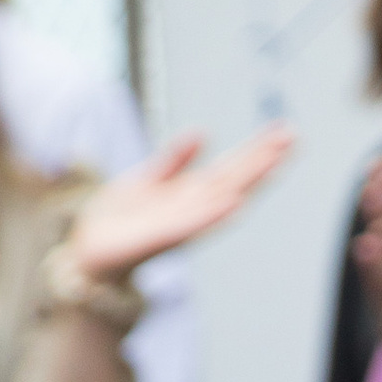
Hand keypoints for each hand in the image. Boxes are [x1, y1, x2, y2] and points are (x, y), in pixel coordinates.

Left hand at [68, 126, 294, 286]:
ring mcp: (180, 224)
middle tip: (293, 137)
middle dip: (264, 159)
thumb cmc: (118, 220)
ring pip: (222, 198)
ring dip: (249, 182)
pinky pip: (192, 224)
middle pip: (236, 179)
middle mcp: (193, 209)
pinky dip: (213, 215)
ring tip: (274, 162)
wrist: (88, 250)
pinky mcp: (160, 237)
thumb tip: (202, 133)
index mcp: (191, 194)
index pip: (232, 168)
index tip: (285, 131)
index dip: (258, 149)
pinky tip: (234, 202)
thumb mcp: (147, 180)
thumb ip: (174, 161)